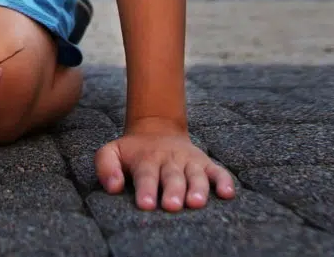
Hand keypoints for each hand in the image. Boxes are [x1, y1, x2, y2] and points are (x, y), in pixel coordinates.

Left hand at [96, 118, 235, 211]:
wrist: (157, 128)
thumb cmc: (133, 151)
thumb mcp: (112, 151)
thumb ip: (106, 167)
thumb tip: (113, 188)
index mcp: (146, 159)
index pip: (146, 175)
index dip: (146, 189)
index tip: (146, 204)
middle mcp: (169, 160)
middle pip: (172, 177)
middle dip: (173, 191)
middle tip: (171, 206)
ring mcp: (189, 161)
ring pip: (196, 175)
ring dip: (198, 188)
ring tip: (196, 202)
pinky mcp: (205, 163)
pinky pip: (218, 171)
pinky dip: (224, 181)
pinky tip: (227, 193)